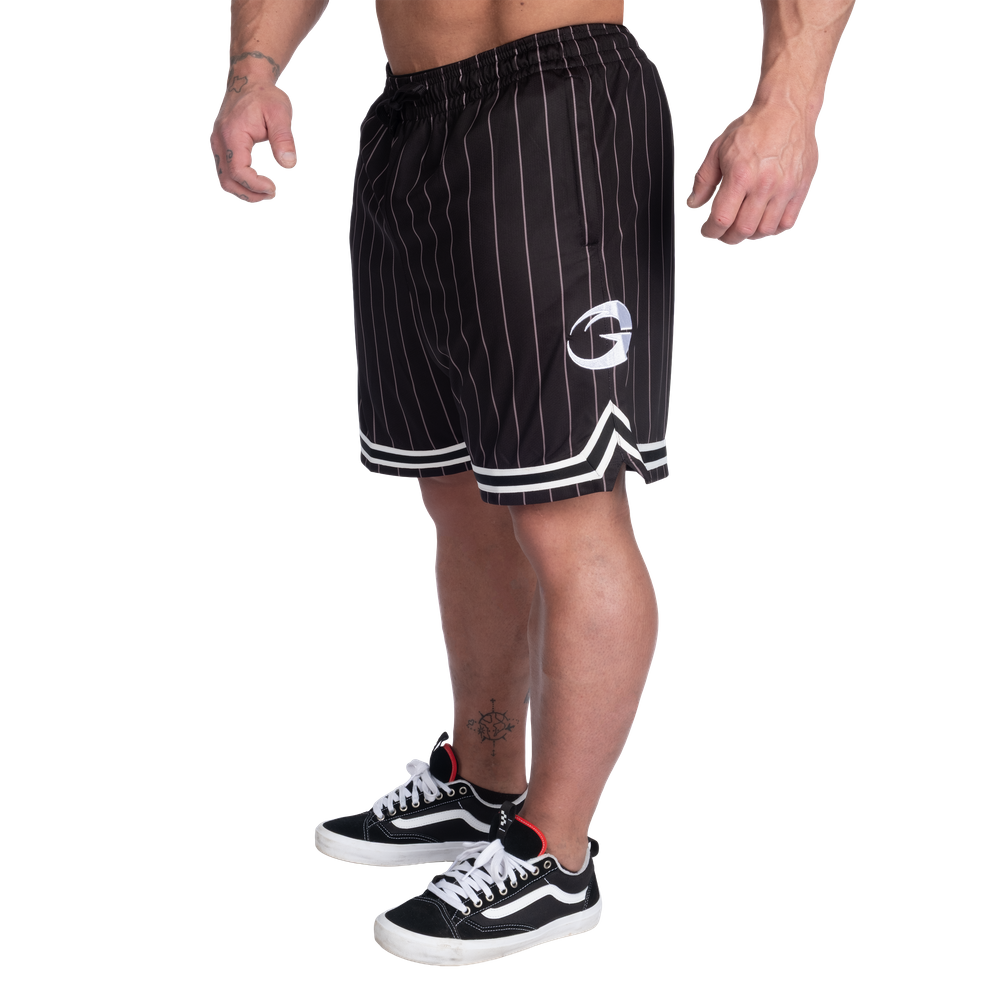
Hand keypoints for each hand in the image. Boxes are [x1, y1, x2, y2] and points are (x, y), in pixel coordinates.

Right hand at [209, 73, 297, 203]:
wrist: (247, 82)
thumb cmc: (265, 96)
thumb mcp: (279, 113)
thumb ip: (283, 139)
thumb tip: (290, 164)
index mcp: (232, 134)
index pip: (239, 171)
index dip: (256, 185)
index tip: (275, 188)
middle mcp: (219, 141)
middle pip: (228, 180)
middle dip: (250, 193)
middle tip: (272, 193)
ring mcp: (217, 144)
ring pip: (224, 179)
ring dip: (244, 190)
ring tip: (266, 190)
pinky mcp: (220, 147)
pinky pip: (225, 171)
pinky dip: (240, 181)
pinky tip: (257, 182)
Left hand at [684, 101, 819, 244]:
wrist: (787, 110)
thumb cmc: (754, 127)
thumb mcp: (719, 149)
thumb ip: (704, 179)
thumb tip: (693, 203)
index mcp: (740, 174)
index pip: (722, 218)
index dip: (710, 231)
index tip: (707, 230)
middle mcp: (764, 184)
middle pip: (743, 230)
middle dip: (728, 237)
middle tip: (723, 233)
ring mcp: (785, 188)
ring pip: (765, 230)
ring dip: (750, 235)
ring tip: (742, 226)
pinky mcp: (800, 189)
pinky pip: (786, 222)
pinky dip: (772, 228)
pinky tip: (762, 221)